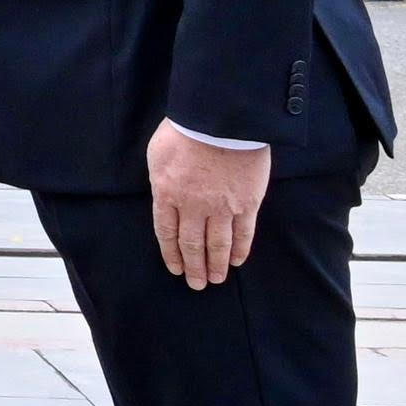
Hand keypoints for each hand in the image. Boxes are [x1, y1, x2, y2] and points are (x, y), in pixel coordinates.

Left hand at [149, 124, 270, 289]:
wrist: (221, 120)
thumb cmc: (185, 131)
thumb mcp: (157, 155)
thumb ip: (161, 181)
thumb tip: (164, 197)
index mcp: (166, 193)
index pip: (166, 232)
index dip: (171, 253)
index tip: (174, 268)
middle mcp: (193, 206)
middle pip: (192, 244)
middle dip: (193, 267)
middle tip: (196, 284)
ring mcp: (222, 207)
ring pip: (217, 244)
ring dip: (215, 265)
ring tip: (215, 280)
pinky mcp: (247, 203)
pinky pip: (244, 233)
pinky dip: (240, 250)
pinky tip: (237, 261)